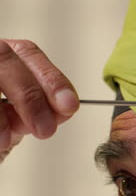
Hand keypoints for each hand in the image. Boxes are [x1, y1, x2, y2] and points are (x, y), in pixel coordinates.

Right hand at [0, 39, 79, 161]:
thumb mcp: (15, 119)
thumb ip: (38, 112)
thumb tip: (62, 110)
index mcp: (1, 57)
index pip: (28, 53)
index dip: (51, 78)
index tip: (69, 105)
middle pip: (3, 58)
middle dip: (29, 96)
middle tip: (45, 130)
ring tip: (4, 141)